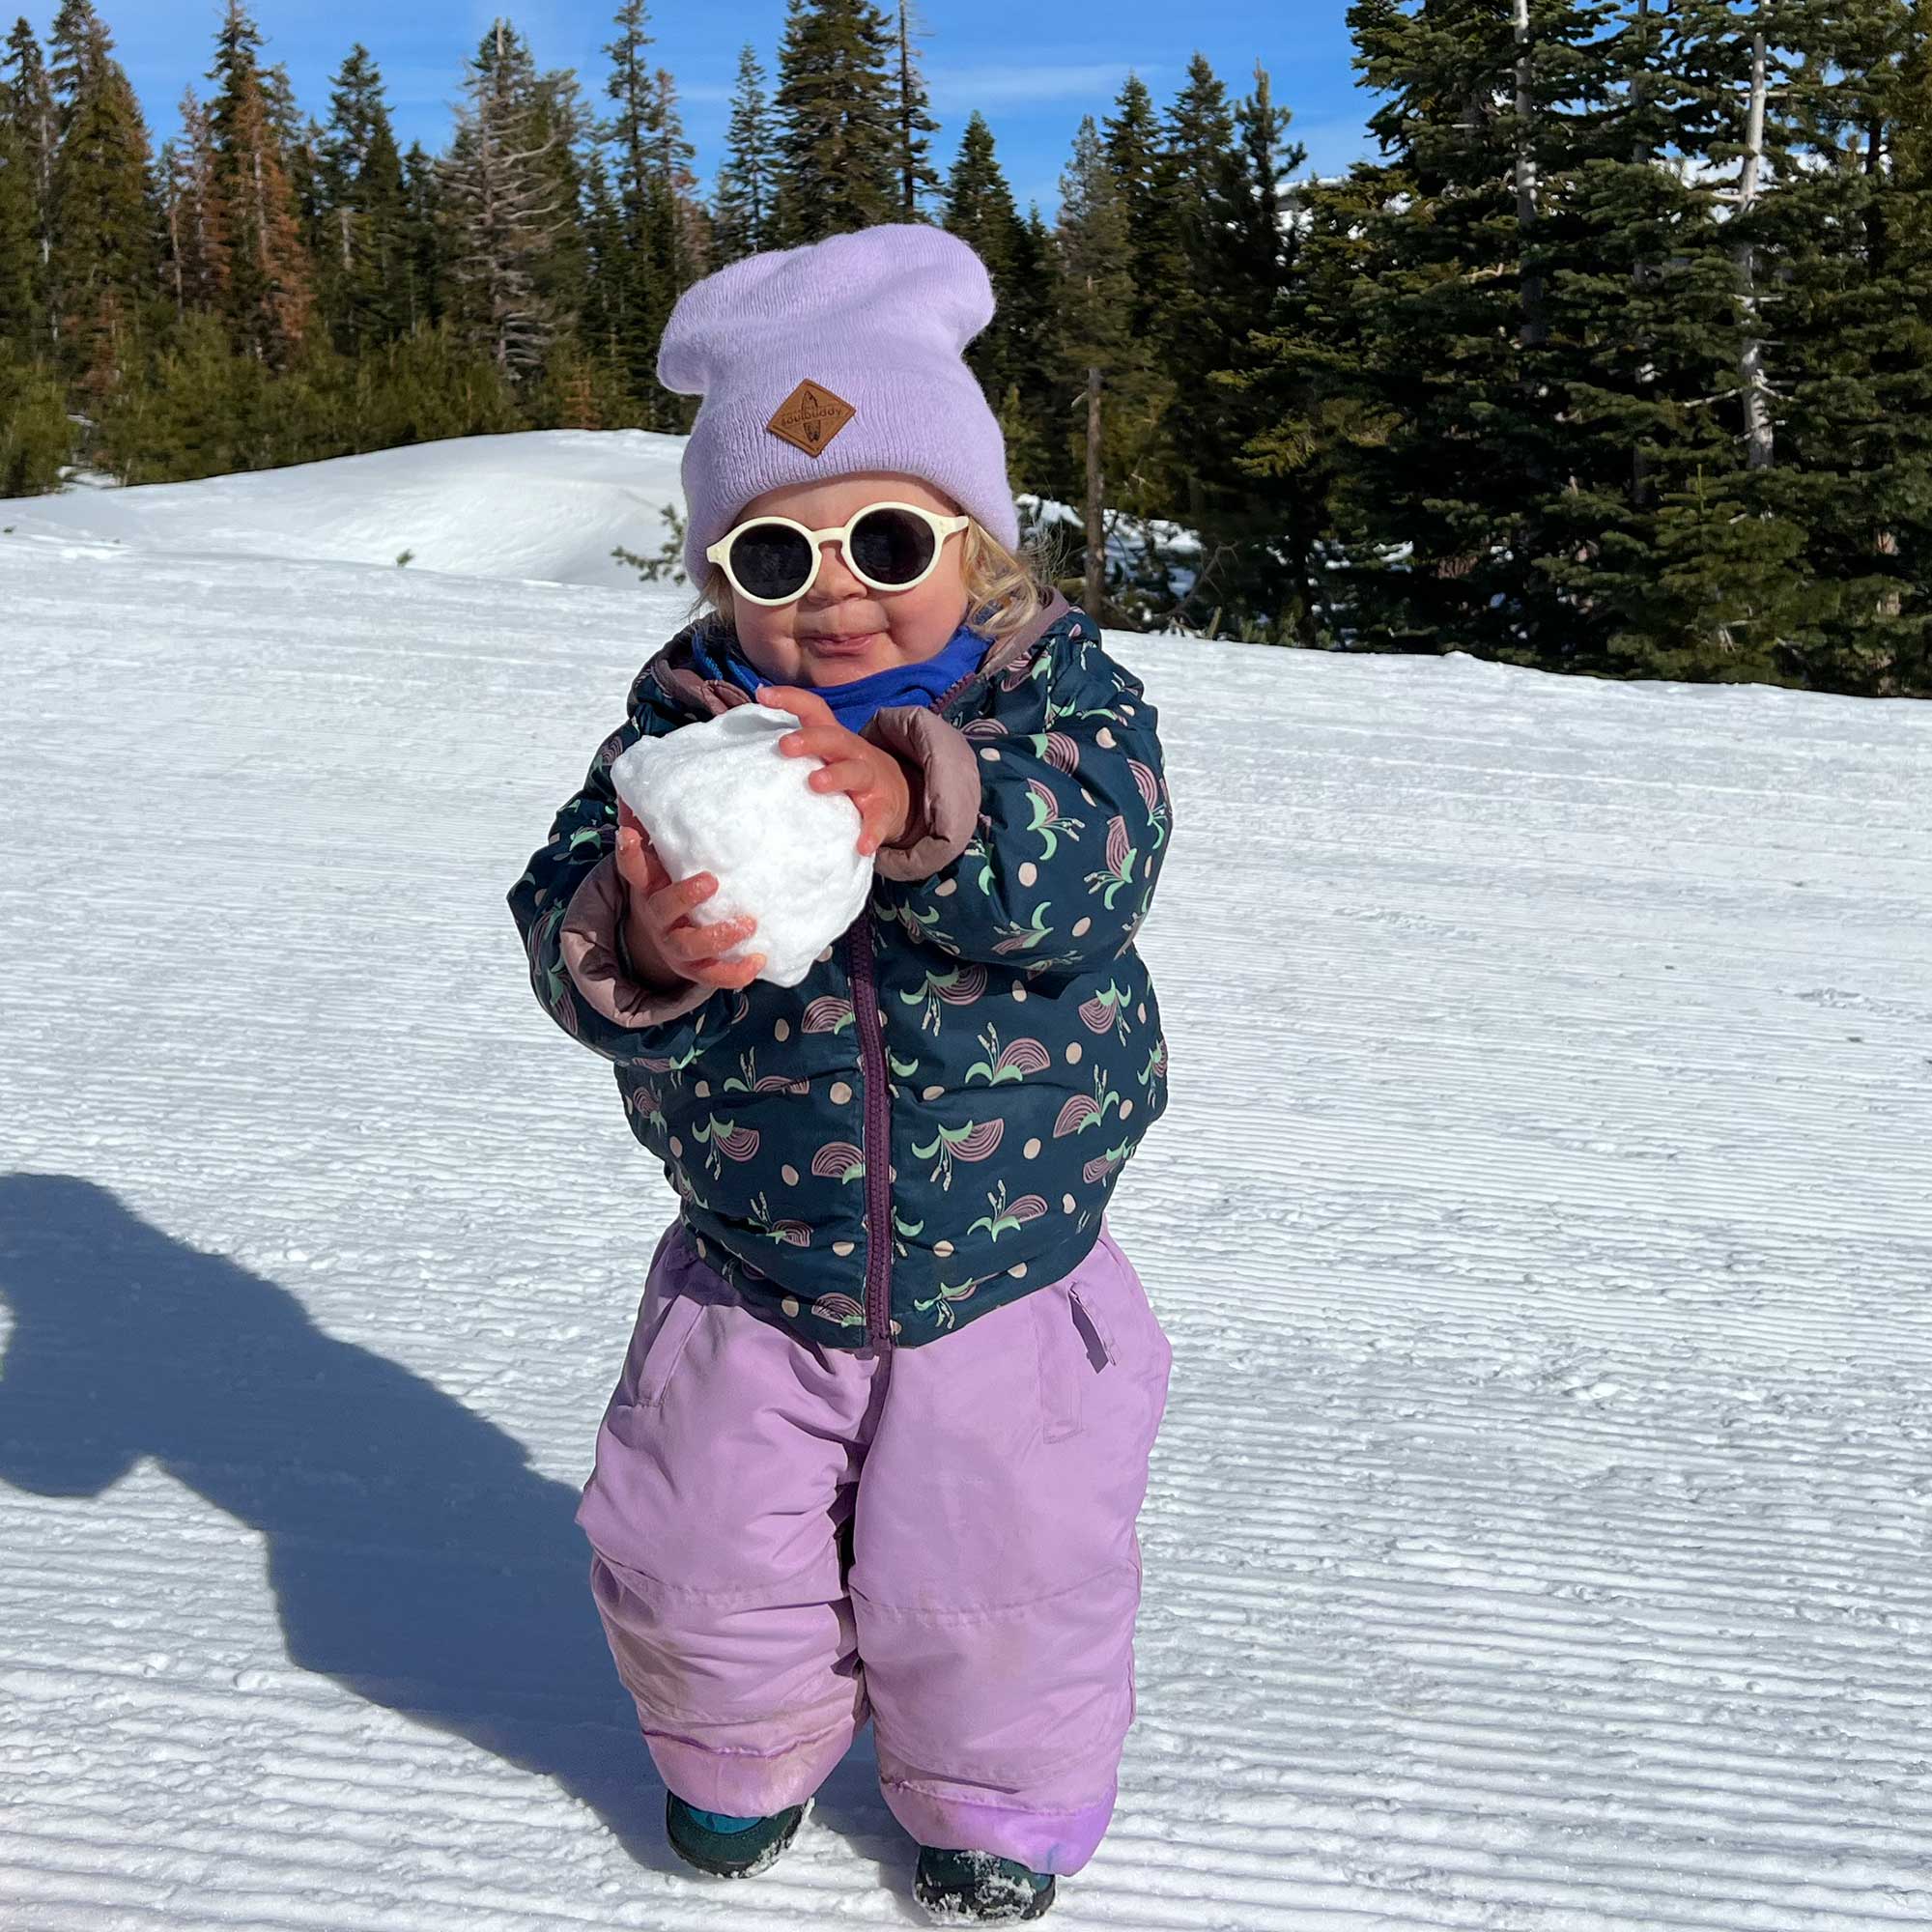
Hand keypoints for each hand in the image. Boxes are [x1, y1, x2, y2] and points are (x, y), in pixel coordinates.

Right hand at [614, 801, 764, 989]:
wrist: (657, 938)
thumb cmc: (665, 885)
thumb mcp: (655, 857)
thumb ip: (650, 823)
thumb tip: (636, 777)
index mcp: (647, 886)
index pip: (632, 867)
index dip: (629, 852)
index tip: (629, 834)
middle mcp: (658, 917)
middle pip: (664, 909)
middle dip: (685, 896)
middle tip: (711, 881)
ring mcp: (675, 946)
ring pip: (690, 946)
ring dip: (718, 937)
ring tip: (747, 924)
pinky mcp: (695, 968)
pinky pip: (714, 975)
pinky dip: (736, 972)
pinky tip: (760, 959)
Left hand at [758, 685, 911, 857]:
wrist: (902, 793)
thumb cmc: (847, 772)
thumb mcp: (827, 754)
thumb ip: (797, 750)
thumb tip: (743, 748)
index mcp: (834, 738)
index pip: (813, 710)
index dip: (790, 699)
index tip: (762, 694)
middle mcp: (853, 752)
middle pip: (833, 738)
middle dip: (810, 739)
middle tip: (784, 746)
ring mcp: (871, 780)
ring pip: (855, 772)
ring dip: (836, 775)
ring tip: (815, 783)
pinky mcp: (883, 809)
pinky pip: (878, 820)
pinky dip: (871, 832)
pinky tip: (861, 846)